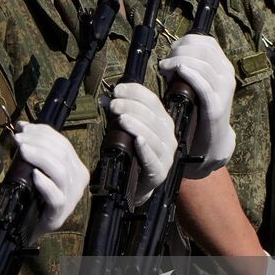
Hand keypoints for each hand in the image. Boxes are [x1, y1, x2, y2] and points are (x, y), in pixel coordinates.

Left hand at [14, 122, 88, 241]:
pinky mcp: (59, 213)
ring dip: (39, 156)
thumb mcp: (38, 167)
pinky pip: (56, 197)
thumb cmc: (34, 194)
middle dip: (38, 141)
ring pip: (60, 172)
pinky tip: (33, 175)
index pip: (63, 143)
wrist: (31, 226)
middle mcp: (78, 181)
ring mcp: (71, 198)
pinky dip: (45, 184)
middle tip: (18, 138)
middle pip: (62, 154)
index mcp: (76, 168)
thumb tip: (23, 126)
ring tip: (22, 150)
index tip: (23, 127)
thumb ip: (36, 149)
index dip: (44, 132)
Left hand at [106, 83, 176, 205]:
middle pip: (152, 116)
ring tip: (121, 118)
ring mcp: (166, 155)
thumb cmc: (130, 153)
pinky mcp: (160, 172)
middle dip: (131, 107)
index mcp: (163, 122)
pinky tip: (136, 141)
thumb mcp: (125, 129)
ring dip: (136, 125)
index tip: (117, 90)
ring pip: (153, 135)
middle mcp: (169, 136)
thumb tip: (106, 98)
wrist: (135, 185)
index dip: (136, 92)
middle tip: (113, 105)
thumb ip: (119, 113)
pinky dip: (145, 148)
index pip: (153, 101)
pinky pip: (152, 158)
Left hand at [158, 33, 235, 177]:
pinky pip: (204, 85)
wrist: (212, 138)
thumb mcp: (197, 81)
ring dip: (179, 62)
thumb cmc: (199, 107)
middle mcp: (227, 75)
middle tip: (166, 63)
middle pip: (203, 51)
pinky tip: (178, 71)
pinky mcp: (216, 106)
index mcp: (223, 65)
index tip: (172, 50)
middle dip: (180, 52)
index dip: (186, 42)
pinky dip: (190, 74)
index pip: (207, 42)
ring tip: (165, 69)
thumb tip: (171, 52)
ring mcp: (223, 90)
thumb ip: (190, 65)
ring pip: (203, 65)